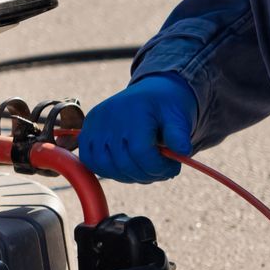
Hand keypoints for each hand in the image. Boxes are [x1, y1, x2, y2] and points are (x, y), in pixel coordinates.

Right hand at [77, 74, 196, 182]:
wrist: (150, 94)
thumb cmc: (166, 108)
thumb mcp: (179, 116)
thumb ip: (180, 134)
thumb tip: (183, 151)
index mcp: (134, 110)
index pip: (141, 152)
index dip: (158, 167)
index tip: (173, 168)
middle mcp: (109, 116)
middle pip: (124, 163)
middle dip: (147, 174)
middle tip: (161, 171)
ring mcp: (94, 125)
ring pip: (106, 167)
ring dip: (128, 176)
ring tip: (145, 169)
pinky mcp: (86, 132)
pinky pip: (91, 161)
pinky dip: (108, 170)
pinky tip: (126, 166)